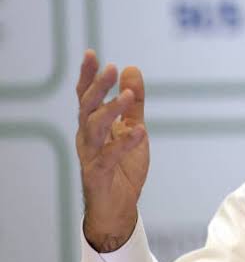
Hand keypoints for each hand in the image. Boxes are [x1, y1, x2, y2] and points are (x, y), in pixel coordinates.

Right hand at [76, 50, 149, 251]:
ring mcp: (91, 156)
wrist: (118, 208)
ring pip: (94, 129)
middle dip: (97, 87)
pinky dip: (125, 143)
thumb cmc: (123, 167)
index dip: (88, 76)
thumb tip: (131, 69)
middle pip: (87, 108)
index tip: (91, 54)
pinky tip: (140, 132)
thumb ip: (132, 103)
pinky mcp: (99, 175)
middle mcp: (87, 138)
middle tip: (111, 69)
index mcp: (93, 126)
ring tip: (128, 95)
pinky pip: (110, 156)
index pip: (87, 96)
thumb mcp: (132, 129)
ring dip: (111, 110)